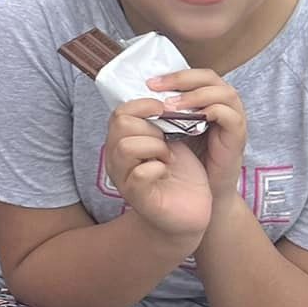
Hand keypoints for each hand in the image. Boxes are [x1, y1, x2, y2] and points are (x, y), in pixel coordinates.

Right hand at [103, 101, 212, 242]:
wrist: (190, 212)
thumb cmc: (180, 175)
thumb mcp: (171, 141)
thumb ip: (163, 121)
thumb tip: (169, 94)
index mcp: (123, 142)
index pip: (121, 111)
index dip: (145, 105)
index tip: (166, 110)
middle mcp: (117, 159)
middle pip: (121, 124)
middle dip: (153, 127)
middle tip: (169, 141)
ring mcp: (125, 178)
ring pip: (127, 146)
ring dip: (156, 147)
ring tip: (169, 158)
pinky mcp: (138, 197)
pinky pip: (141, 174)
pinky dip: (158, 168)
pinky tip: (167, 172)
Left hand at [149, 68, 247, 199]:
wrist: (205, 189)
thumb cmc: (188, 158)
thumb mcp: (172, 130)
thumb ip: (164, 112)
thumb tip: (138, 97)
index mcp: (208, 100)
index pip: (195, 75)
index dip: (175, 75)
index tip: (150, 83)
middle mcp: (224, 105)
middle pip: (210, 77)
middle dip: (182, 79)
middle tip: (157, 87)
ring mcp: (233, 119)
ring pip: (223, 93)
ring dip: (195, 96)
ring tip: (170, 106)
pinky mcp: (238, 136)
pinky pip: (230, 116)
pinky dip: (211, 112)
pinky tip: (192, 119)